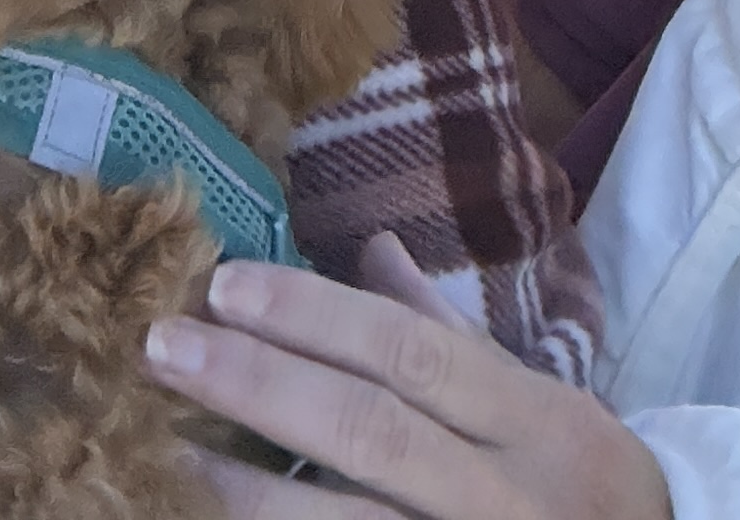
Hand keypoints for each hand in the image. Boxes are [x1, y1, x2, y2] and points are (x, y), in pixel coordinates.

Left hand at [147, 233, 669, 519]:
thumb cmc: (579, 487)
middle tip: (160, 347)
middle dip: (259, 387)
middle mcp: (507, 499)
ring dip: (245, 491)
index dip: (316, 316)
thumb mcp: (544, 404)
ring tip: (160, 450)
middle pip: (370, 434)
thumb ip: (449, 336)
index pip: (413, 355)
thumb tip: (372, 245)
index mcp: (537, 423)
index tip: (224, 285)